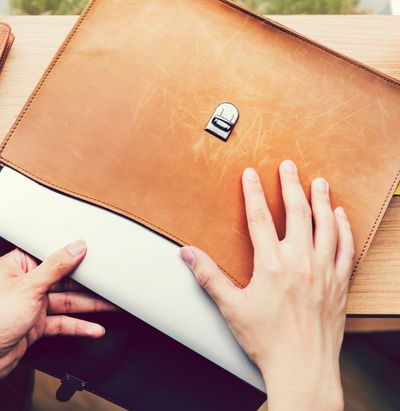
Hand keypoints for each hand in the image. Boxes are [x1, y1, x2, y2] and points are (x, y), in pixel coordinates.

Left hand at [0, 241, 115, 405]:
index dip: (72, 254)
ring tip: (113, 306)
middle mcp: (24, 284)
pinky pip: (61, 323)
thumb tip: (76, 247)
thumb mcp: (28, 286)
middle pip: (62, 280)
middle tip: (112, 283)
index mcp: (16, 265)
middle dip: (87, 284)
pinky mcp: (34, 327)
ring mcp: (30, 306)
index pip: (50, 255)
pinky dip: (78, 326)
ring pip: (65, 303)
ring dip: (88, 306)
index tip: (96, 254)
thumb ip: (56, 267)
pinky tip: (94, 329)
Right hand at [180, 160, 351, 410]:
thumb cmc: (267, 341)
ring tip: (319, 183)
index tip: (251, 175)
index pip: (260, 219)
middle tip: (289, 166)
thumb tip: (188, 254)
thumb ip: (208, 276)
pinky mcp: (340, 284)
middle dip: (291, 185)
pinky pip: (345, 248)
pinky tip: (341, 217)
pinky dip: (344, 229)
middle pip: (297, 213)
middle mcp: (301, 263)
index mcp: (272, 266)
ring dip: (322, 201)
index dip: (254, 193)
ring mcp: (324, 272)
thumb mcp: (230, 307)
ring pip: (326, 226)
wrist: (302, 367)